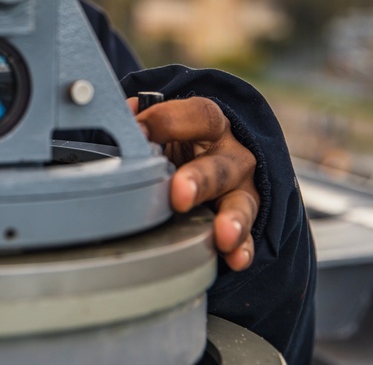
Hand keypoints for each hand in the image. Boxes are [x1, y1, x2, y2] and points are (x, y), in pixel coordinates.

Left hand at [129, 96, 258, 270]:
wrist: (211, 159)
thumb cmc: (180, 142)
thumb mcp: (165, 126)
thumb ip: (144, 122)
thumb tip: (123, 117)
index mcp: (209, 124)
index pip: (199, 115)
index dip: (168, 121)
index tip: (140, 132)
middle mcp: (230, 154)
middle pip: (219, 165)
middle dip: (199, 179)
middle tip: (178, 193)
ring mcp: (241, 188)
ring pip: (241, 202)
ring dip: (232, 218)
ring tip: (222, 234)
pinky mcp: (244, 218)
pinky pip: (249, 235)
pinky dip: (243, 248)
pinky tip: (235, 257)